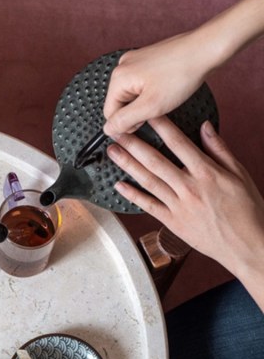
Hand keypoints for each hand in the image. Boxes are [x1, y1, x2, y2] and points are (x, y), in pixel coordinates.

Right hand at [103, 35, 214, 135]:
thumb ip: (124, 121)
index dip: (128, 123)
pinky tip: (167, 86)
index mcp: (118, 77)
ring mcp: (135, 60)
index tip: (147, 118)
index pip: (110, 114)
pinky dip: (152, 89)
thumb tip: (108, 130)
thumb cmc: (182, 74)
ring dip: (145, 101)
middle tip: (158, 106)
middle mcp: (123, 65)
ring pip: (132, 94)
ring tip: (165, 94)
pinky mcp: (147, 58)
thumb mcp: (150, 107)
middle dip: (137, 110)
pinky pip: (141, 83)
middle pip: (120, 103)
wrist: (206, 48)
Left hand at [107, 117, 263, 286]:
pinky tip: (119, 185)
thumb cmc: (246, 209)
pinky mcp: (172, 222)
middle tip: (117, 132)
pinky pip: (148, 206)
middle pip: (156, 161)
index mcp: (207, 172)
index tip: (147, 115)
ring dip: (128, 165)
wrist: (245, 244)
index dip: (161, 127)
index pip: (179, 144)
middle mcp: (189, 188)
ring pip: (148, 181)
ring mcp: (178, 206)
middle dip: (134, 145)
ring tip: (113, 152)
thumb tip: (205, 126)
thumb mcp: (239, 174)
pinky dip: (132, 195)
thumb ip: (219, 149)